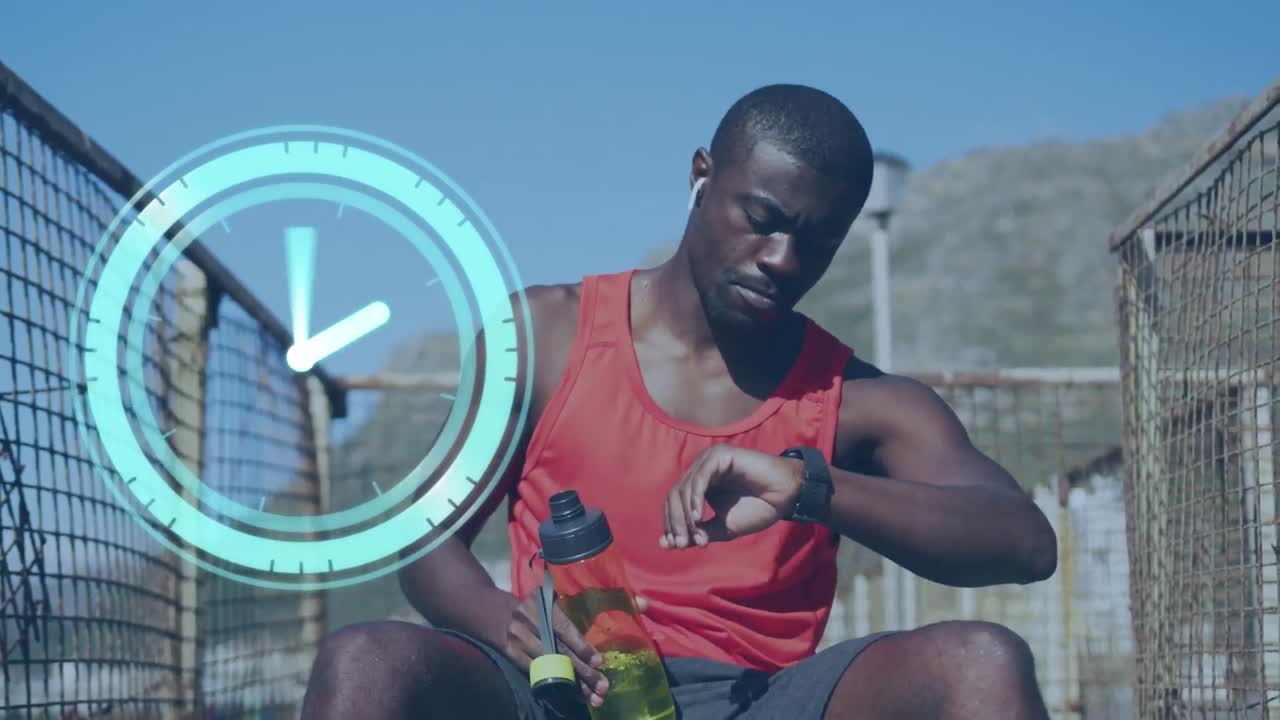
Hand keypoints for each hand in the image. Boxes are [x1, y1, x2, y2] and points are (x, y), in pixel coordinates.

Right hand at [499, 591, 649, 706]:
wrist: (488, 610)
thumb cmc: (525, 605)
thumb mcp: (542, 599)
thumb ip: (562, 610)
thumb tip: (591, 626)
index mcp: (540, 606)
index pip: (565, 630)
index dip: (582, 647)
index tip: (599, 662)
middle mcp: (529, 622)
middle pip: (560, 652)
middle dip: (583, 671)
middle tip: (603, 686)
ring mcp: (518, 640)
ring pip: (550, 666)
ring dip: (573, 684)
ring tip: (592, 696)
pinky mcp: (510, 654)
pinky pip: (535, 673)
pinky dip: (554, 684)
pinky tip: (570, 693)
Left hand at [661, 444, 803, 548]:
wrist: (786, 497)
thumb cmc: (758, 509)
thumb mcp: (724, 527)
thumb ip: (699, 533)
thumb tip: (668, 544)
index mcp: (699, 485)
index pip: (675, 504)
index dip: (671, 524)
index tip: (672, 546)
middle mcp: (700, 470)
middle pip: (675, 496)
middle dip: (675, 522)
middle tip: (680, 543)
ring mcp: (709, 461)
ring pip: (684, 487)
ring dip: (684, 514)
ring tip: (693, 534)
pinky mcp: (720, 456)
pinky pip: (700, 477)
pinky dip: (695, 497)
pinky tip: (697, 515)